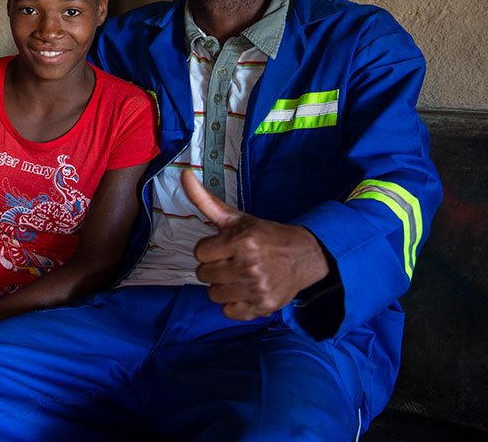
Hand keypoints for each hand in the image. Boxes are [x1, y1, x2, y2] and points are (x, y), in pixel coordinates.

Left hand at [182, 169, 328, 320]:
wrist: (304, 255)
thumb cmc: (264, 235)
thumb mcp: (236, 218)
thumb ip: (205, 200)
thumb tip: (183, 174)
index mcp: (242, 241)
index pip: (199, 253)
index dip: (210, 249)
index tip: (226, 246)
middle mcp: (250, 265)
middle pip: (203, 275)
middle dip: (215, 267)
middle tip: (234, 261)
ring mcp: (257, 288)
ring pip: (213, 294)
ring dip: (223, 286)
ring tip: (240, 275)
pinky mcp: (263, 306)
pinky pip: (228, 312)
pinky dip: (234, 304)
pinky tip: (246, 291)